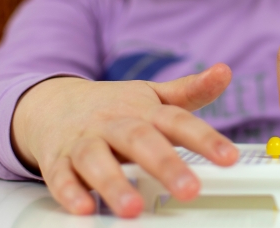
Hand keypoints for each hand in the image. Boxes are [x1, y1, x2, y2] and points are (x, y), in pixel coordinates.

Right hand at [11, 64, 238, 217]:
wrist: (51, 104)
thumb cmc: (112, 106)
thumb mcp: (151, 95)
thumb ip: (190, 90)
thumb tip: (224, 71)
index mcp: (143, 110)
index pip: (178, 121)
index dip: (205, 139)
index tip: (229, 157)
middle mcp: (114, 124)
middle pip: (140, 140)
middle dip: (166, 165)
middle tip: (190, 189)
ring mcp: (84, 142)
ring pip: (96, 160)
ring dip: (114, 184)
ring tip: (133, 209)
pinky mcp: (57, 161)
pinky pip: (61, 177)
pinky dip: (70, 192)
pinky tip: (84, 208)